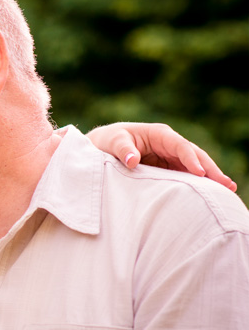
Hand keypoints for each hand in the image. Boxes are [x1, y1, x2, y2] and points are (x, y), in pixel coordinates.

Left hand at [87, 123, 236, 191]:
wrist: (101, 147)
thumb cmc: (108, 141)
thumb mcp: (113, 142)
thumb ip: (123, 150)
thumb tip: (132, 161)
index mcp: (159, 134)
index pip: (180, 146)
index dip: (191, 159)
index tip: (200, 173)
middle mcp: (169, 144)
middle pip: (195, 156)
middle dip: (211, 170)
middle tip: (227, 185)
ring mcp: (170, 157)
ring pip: (194, 167)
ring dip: (210, 178)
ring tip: (227, 191)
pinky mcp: (168, 168)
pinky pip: (185, 176)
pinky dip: (198, 184)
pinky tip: (209, 195)